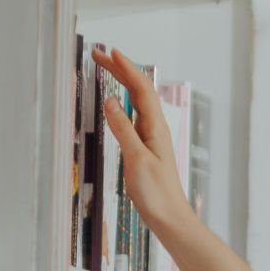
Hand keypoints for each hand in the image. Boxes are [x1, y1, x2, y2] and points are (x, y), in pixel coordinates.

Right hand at [90, 46, 201, 243]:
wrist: (170, 217)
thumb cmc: (156, 193)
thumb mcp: (136, 159)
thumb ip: (123, 130)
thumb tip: (111, 101)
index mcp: (155, 128)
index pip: (140, 89)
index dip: (126, 68)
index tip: (110, 52)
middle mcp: (155, 129)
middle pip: (139, 91)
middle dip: (120, 70)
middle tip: (99, 55)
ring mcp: (151, 138)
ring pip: (137, 101)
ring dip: (123, 82)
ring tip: (107, 69)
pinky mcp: (146, 149)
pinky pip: (135, 116)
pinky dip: (124, 102)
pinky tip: (118, 102)